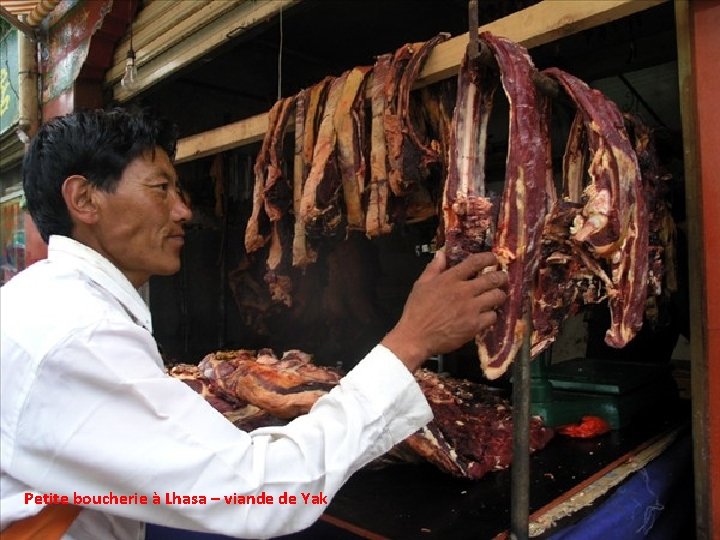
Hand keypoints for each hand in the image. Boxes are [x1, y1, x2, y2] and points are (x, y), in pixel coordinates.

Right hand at [381, 251, 507, 371]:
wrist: (416, 337)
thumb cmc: (416, 311)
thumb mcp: (420, 285)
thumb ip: (433, 268)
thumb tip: (441, 254)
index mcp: (450, 279)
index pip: (475, 262)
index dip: (488, 258)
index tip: (493, 259)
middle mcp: (464, 291)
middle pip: (493, 279)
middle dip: (501, 277)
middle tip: (501, 278)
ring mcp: (471, 309)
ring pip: (497, 297)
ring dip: (499, 295)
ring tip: (496, 296)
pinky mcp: (475, 325)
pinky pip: (493, 316)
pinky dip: (492, 314)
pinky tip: (487, 315)